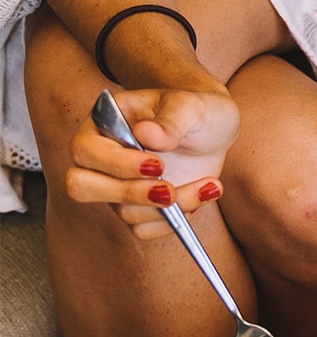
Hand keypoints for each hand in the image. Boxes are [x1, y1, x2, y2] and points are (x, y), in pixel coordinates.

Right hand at [64, 88, 238, 239]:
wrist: (215, 130)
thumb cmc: (197, 110)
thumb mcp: (191, 107)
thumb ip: (170, 120)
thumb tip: (145, 133)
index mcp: (102, 124)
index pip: (85, 151)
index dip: (118, 163)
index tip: (158, 164)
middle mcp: (101, 159)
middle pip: (82, 187)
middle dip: (129, 194)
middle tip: (170, 190)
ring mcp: (117, 186)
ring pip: (125, 213)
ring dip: (171, 207)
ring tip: (210, 184)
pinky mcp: (139, 208)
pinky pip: (145, 229)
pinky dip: (177, 221)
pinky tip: (204, 194)